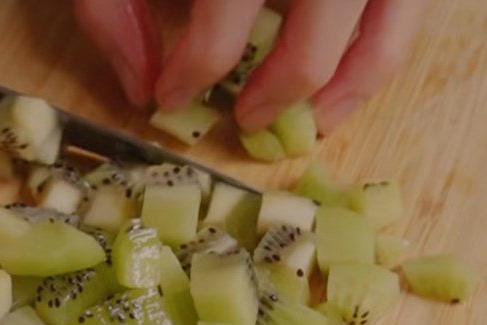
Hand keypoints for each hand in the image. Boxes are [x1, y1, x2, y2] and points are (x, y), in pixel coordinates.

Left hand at [75, 0, 426, 133]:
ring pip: (382, 28)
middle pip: (314, 37)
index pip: (223, 22)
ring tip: (310, 120)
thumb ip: (111, 5)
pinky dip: (379, 51)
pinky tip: (343, 78)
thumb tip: (141, 85)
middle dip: (279, 90)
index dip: (193, 71)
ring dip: (346, 87)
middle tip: (245, 119)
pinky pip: (405, 6)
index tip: (170, 96)